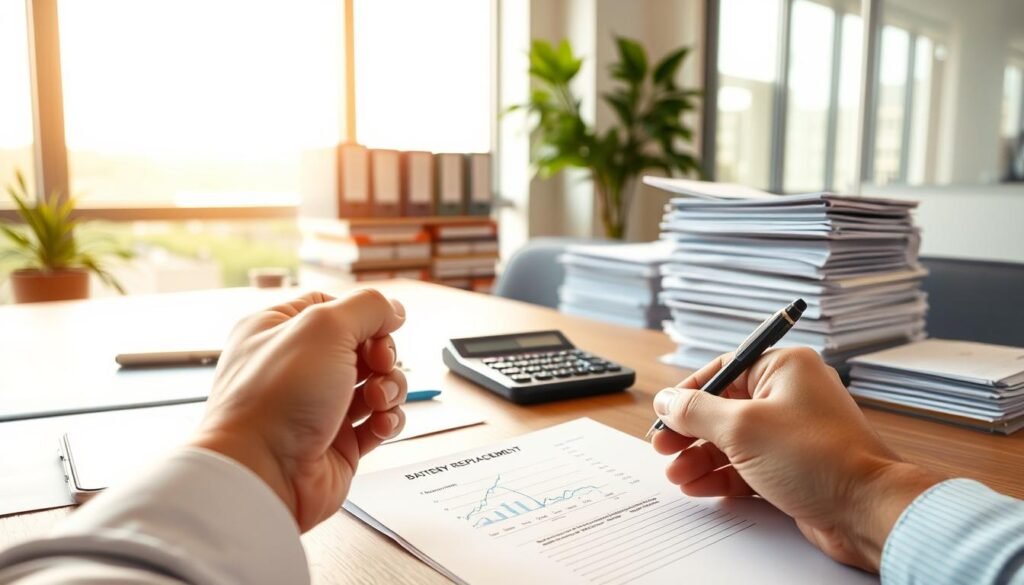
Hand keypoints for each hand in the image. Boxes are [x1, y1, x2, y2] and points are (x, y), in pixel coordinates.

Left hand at [190, 289, 406, 531]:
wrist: (260, 474)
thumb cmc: (276, 399)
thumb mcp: (324, 327)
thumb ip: (367, 307)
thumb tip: (393, 310)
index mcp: (279, 330)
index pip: (333, 308)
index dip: (364, 316)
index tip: (380, 327)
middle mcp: (297, 368)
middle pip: (363, 346)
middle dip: (382, 355)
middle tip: (378, 365)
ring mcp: (318, 407)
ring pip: (375, 385)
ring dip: (389, 388)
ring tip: (378, 400)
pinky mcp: (337, 443)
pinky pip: (376, 424)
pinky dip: (387, 421)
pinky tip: (381, 424)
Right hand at [651, 347, 943, 571]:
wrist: (867, 510)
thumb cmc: (818, 458)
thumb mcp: (742, 428)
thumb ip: (696, 411)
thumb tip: (667, 400)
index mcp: (783, 368)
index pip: (723, 370)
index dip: (688, 394)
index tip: (664, 415)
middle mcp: (789, 395)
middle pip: (723, 408)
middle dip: (690, 433)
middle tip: (664, 450)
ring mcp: (792, 433)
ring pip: (732, 441)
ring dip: (701, 459)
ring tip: (678, 476)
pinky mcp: (793, 467)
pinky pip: (747, 466)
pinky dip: (721, 476)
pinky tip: (699, 488)